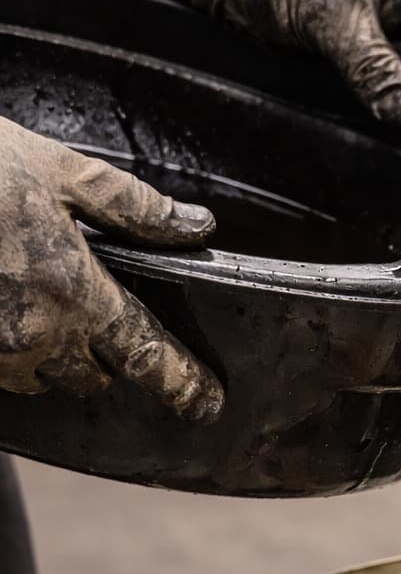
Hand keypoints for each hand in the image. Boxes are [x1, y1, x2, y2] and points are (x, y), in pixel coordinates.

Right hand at [0, 117, 222, 419]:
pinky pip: (0, 372)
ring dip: (52, 355)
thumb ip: (132, 208)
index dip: (183, 383)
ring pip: (41, 379)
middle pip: (91, 376)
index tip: (206, 404)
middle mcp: (36, 336)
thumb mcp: (58, 170)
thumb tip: (194, 227)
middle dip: (102, 356)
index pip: (147, 356)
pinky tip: (3, 305)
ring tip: (38, 306)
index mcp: (76, 294)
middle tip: (95, 316)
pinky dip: (9, 350)